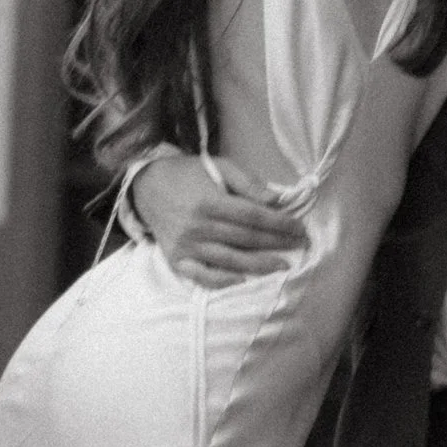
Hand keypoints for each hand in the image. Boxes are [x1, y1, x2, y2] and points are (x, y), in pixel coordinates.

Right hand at [128, 150, 306, 284]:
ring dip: (259, 265)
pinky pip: (202, 276)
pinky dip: (222, 281)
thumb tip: (276, 199)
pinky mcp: (176, 259)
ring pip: (230, 260)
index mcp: (210, 201)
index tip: (300, 229)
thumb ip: (247, 182)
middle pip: (246, 239)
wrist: (146, 186)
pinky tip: (243, 280)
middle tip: (300, 246)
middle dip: (277, 243)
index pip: (254, 216)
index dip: (280, 224)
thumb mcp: (218, 166)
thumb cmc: (188, 174)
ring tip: (282, 266)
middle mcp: (198, 226)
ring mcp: (187, 246)